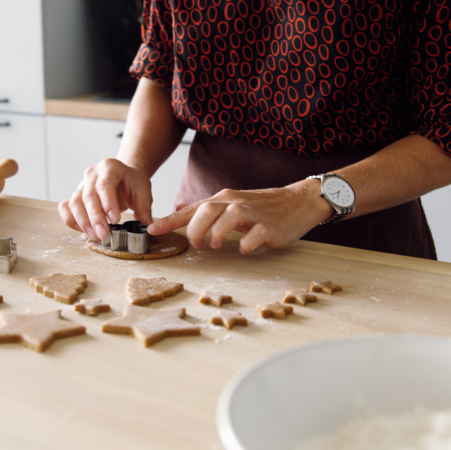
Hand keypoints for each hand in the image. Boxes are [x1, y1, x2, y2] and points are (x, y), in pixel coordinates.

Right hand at [58, 158, 152, 240]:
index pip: (105, 185)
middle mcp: (92, 174)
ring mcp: (81, 184)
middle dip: (95, 218)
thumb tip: (147, 227)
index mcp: (110, 167)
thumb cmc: (132, 182)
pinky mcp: (76, 195)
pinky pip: (66, 207)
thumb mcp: (143, 191)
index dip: (108, 203)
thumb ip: (144, 208)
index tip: (115, 220)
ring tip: (95, 236)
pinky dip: (71, 220)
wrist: (124, 175)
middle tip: (104, 234)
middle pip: (88, 196)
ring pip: (75, 203)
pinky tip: (83, 231)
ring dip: (83, 222)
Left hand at [147, 184, 328, 253]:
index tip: (152, 230)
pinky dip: (248, 242)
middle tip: (196, 244)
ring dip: (218, 232)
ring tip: (215, 245)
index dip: (170, 220)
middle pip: (207, 209)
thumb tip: (178, 208)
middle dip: (195, 228)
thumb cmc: (261, 206)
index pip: (192, 209)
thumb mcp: (230, 203)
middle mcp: (235, 203)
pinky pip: (256, 233)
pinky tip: (245, 249)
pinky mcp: (270, 226)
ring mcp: (253, 214)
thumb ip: (204, 209)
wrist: (298, 201)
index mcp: (223, 200)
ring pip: (229, 216)